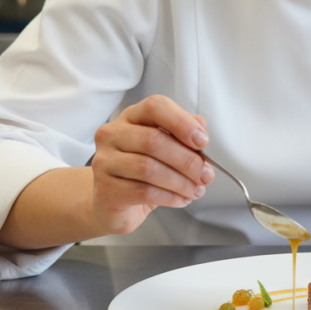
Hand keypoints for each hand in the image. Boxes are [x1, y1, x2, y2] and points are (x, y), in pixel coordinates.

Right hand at [90, 95, 213, 235]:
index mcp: (131, 117)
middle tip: (206, 175)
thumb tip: (201, 128)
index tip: (202, 141)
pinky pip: (143, 191)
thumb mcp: (165, 149)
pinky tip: (182, 199)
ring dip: (180, 182)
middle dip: (187, 160)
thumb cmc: (142, 173)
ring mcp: (105, 161)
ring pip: (148, 168)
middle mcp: (112, 134)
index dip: (182, 122)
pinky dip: (170, 197)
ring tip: (196, 190)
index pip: (155, 107)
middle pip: (153, 140)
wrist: (113, 203)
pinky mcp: (106, 189)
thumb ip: (183, 134)